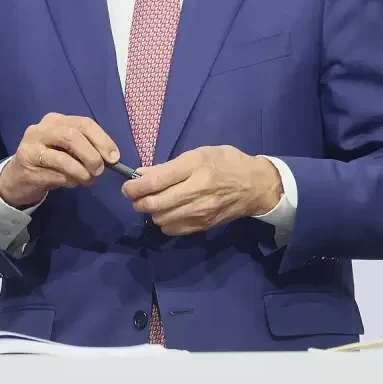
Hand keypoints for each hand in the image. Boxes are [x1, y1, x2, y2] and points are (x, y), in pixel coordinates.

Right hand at [0, 113, 120, 208]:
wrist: (17, 178)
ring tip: (87, 180)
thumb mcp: (67, 149)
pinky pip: (56, 174)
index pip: (84, 123)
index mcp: (56, 120)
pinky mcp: (27, 166)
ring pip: (63, 157)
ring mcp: (31, 147)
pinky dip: (69, 180)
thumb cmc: (49, 161)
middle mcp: (42, 129)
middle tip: (100, 171)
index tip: (114, 158)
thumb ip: (86, 148)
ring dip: (81, 172)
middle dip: (92, 155)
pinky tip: (70, 183)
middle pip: (73, 136)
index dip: (102, 140)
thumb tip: (111, 158)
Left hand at [121, 146, 282, 235]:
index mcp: (195, 167)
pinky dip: (163, 222)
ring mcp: (200, 211)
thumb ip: (169, 166)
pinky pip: (172, 229)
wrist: (255, 186)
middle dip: (137, 201)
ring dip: (151, 212)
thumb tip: (141, 174)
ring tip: (153, 203)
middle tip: (135, 196)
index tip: (128, 186)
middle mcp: (197, 190)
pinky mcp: (203, 226)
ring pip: (160, 219)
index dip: (135, 186)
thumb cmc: (226, 163)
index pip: (156, 181)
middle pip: (154, 203)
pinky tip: (168, 213)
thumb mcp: (199, 154)